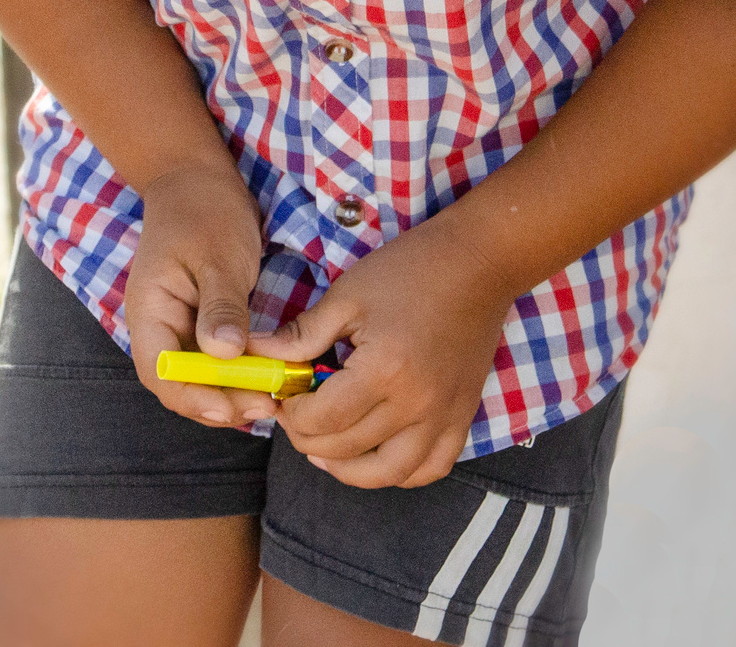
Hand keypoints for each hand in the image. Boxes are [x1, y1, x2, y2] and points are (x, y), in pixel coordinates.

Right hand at [124, 160, 281, 430]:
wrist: (197, 179)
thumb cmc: (205, 211)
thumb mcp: (218, 255)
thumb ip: (220, 306)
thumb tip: (224, 354)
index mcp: (150, 311)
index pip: (161, 372)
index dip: (195, 397)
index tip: (234, 408)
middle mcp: (158, 327)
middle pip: (180, 384)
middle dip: (221, 402)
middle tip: (267, 404)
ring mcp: (178, 326)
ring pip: (199, 377)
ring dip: (232, 391)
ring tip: (273, 395)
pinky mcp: (199, 323)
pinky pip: (213, 361)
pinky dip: (237, 373)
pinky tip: (267, 376)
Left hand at [252, 219, 517, 489]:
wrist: (478, 261)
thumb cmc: (410, 270)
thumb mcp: (347, 295)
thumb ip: (301, 334)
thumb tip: (256, 352)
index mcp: (383, 370)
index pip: (321, 419)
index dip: (291, 414)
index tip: (283, 396)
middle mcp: (415, 404)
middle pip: (347, 448)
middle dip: (308, 438)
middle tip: (296, 416)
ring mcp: (443, 415)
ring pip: (389, 473)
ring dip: (349, 470)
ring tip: (326, 450)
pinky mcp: (462, 415)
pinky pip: (431, 467)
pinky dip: (402, 473)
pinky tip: (377, 454)